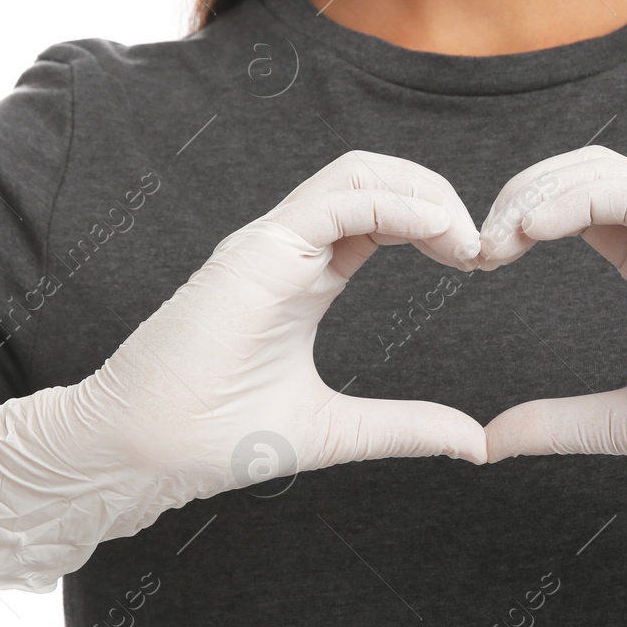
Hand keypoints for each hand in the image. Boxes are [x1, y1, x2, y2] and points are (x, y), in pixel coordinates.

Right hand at [0, 151, 488, 591]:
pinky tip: (437, 233)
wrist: (143, 454)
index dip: (439, 224)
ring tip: (465, 241)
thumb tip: (477, 444)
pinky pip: (336, 199)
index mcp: (308, 274)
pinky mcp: (257, 252)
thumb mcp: (340, 431)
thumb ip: (407, 428)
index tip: (480, 264)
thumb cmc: (218, 437)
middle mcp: (290, 246)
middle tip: (484, 249)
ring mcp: (271, 243)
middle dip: (441, 198)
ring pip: (359, 172)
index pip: (383, 212)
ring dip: (426, 193)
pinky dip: (396, 204)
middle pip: (378, 178)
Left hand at [476, 146, 626, 584]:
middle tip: (475, 245)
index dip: (524, 218)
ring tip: (494, 238)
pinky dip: (575, 199)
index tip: (480, 260)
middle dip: (519, 196)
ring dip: (537, 193)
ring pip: (603, 171)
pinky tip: (530, 229)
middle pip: (582, 174)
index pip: (580, 206)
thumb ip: (560, 423)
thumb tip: (490, 441)